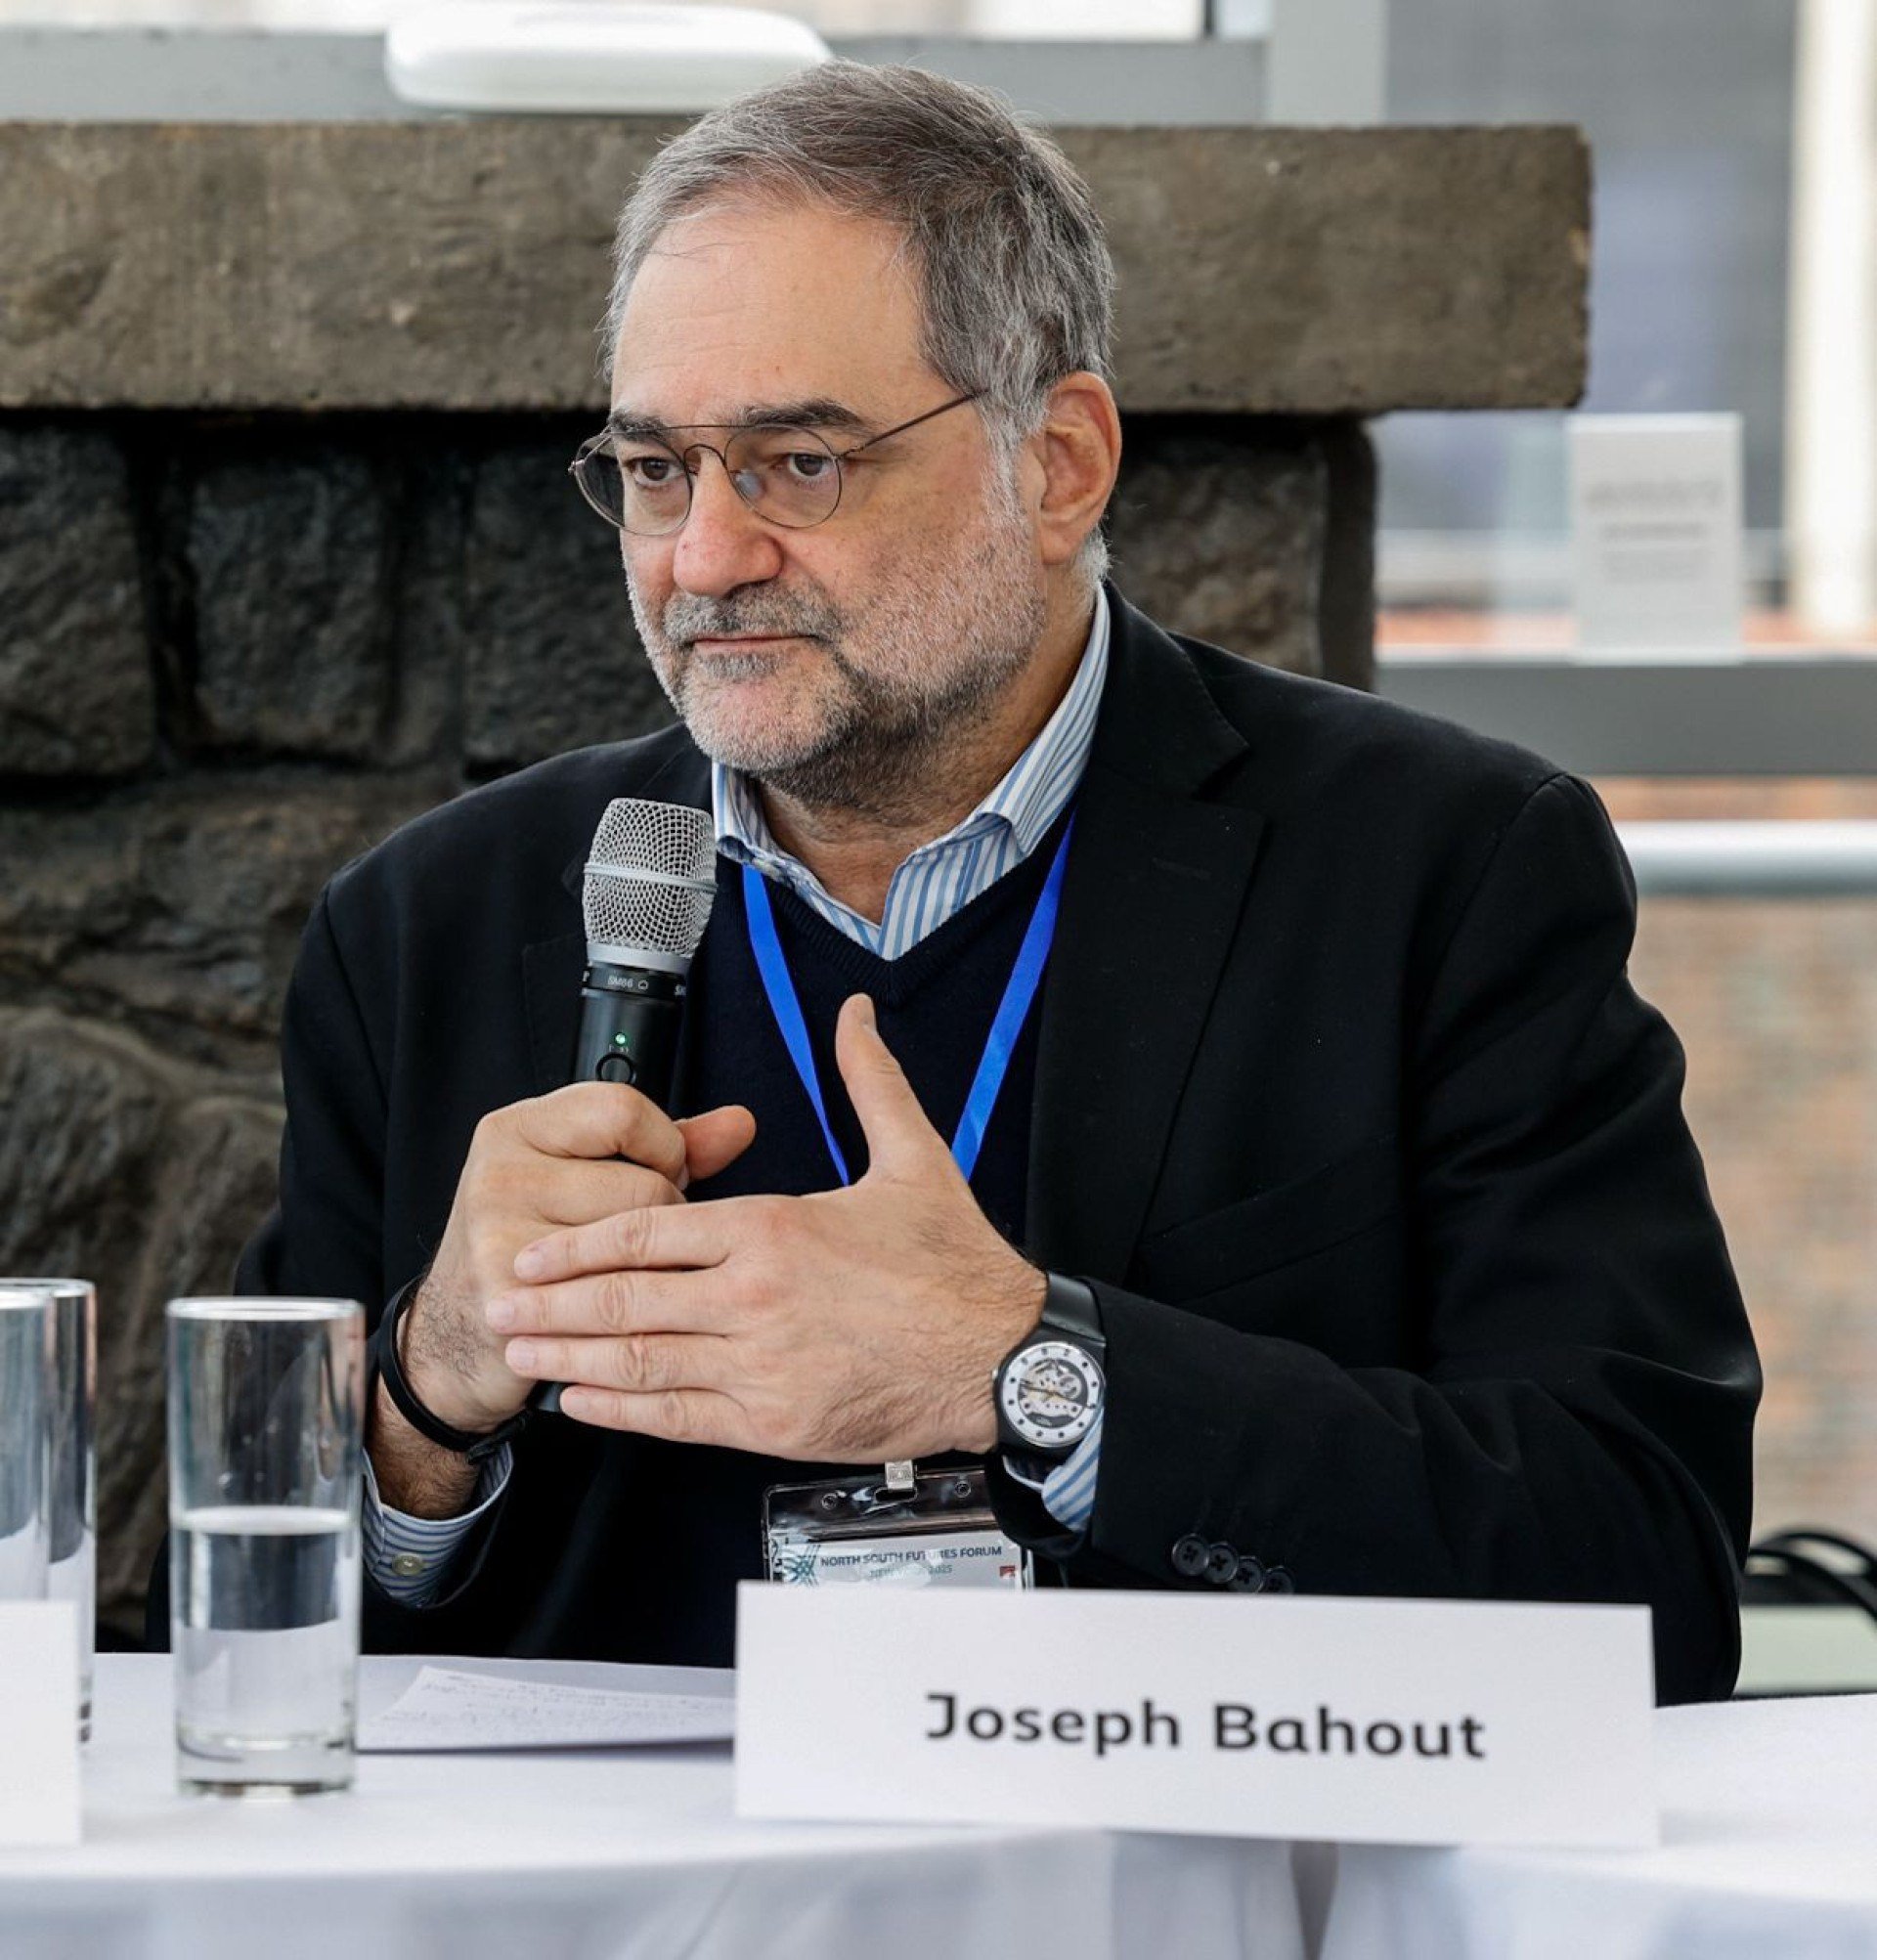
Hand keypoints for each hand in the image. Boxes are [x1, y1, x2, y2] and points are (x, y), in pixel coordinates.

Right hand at [398, 1084, 755, 1431]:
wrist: (455, 1337)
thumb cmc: (533, 1245)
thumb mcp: (585, 1175)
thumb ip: (666, 1145)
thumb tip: (739, 1124)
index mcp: (517, 1128)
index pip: (624, 1110)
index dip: (664, 1146)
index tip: (663, 1172)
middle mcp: (500, 1173)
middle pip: (644, 1185)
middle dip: (665, 1220)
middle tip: (639, 1241)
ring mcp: (499, 1235)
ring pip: (639, 1245)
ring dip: (655, 1269)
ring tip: (626, 1275)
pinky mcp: (511, 1298)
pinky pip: (618, 1299)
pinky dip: (635, 1313)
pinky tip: (619, 1314)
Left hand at [491, 994, 1047, 1460]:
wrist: (1002, 1356)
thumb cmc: (956, 1266)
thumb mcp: (915, 1158)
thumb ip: (870, 1083)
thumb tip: (855, 1016)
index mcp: (774, 1230)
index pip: (650, 1233)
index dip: (581, 1244)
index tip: (538, 1249)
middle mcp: (756, 1298)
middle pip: (626, 1300)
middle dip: (553, 1303)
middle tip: (499, 1301)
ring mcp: (761, 1366)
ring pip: (641, 1362)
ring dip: (570, 1357)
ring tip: (519, 1352)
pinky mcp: (775, 1423)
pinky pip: (679, 1416)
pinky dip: (622, 1411)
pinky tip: (582, 1402)